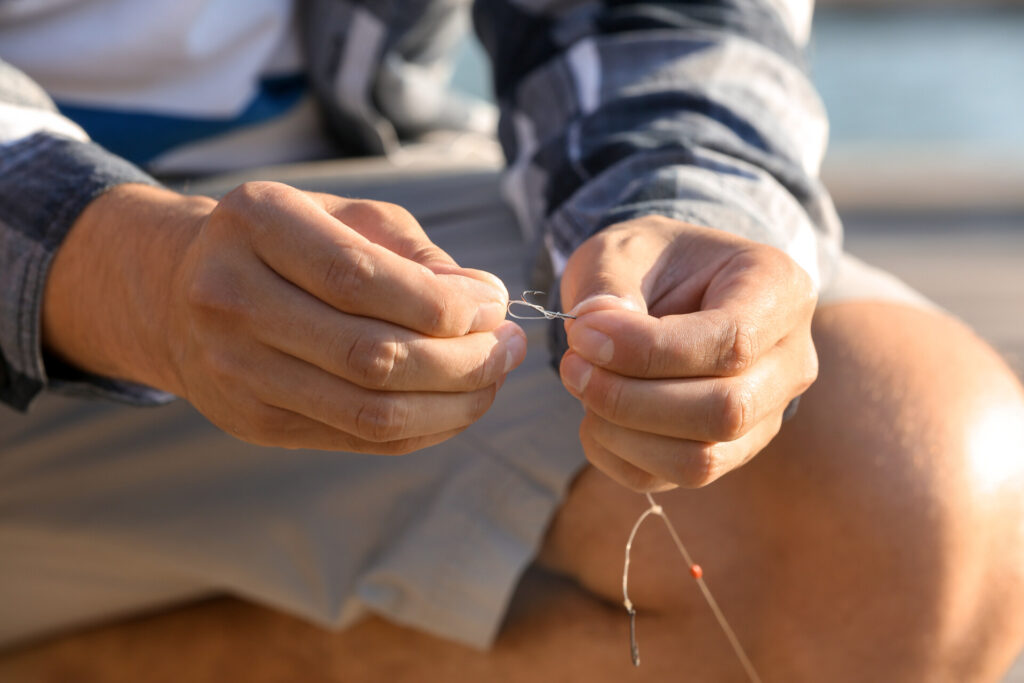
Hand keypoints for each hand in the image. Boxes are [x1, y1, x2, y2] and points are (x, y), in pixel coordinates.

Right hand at [44, 182, 524, 453]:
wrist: (183, 291)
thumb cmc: (288, 242)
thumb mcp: (347, 216)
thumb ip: (416, 253)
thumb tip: (487, 301)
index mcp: (255, 223)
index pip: (360, 279)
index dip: (444, 304)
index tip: (496, 305)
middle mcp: (231, 297)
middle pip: (371, 354)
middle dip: (464, 359)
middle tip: (510, 346)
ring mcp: (235, 369)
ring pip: (370, 410)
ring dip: (453, 403)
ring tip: (493, 377)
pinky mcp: (253, 422)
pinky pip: (360, 438)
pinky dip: (424, 427)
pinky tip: (456, 404)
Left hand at [558, 216, 817, 490]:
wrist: (670, 287)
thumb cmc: (652, 261)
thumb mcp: (624, 248)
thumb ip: (609, 285)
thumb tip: (595, 334)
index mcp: (780, 290)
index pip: (731, 343)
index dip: (648, 351)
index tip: (583, 333)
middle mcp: (790, 362)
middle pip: (725, 412)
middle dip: (630, 399)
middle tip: (572, 365)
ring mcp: (764, 417)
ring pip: (701, 461)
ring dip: (620, 433)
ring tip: (580, 385)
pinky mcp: (728, 454)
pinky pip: (670, 479)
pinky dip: (615, 455)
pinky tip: (592, 415)